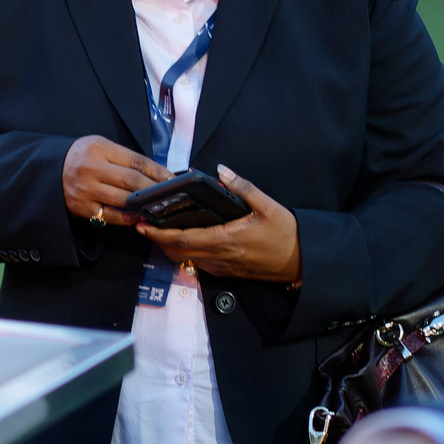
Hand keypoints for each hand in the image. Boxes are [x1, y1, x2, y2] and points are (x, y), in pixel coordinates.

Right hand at [62, 134, 167, 227]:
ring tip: (157, 206)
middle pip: (132, 181)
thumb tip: (155, 173)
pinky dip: (126, 218)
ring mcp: (86, 190)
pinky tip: (137, 217)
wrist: (51, 169)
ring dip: (143, 205)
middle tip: (170, 194)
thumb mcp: (101, 146)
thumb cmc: (83, 156)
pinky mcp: (82, 207)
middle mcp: (92, 169)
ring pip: (123, 200)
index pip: (135, 161)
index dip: (157, 171)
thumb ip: (124, 158)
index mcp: (99, 149)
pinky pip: (109, 215)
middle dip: (154, 188)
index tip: (171, 178)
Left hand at [134, 165, 300, 284]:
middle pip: (178, 252)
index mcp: (225, 240)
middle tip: (143, 226)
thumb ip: (243, 188)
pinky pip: (199, 264)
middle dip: (157, 241)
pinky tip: (184, 240)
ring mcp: (222, 267)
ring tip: (158, 231)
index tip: (142, 226)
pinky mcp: (227, 272)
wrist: (301, 262)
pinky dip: (185, 253)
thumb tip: (221, 171)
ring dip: (170, 248)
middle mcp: (219, 257)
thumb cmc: (286, 234)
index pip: (182, 239)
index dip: (158, 234)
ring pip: (187, 260)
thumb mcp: (268, 206)